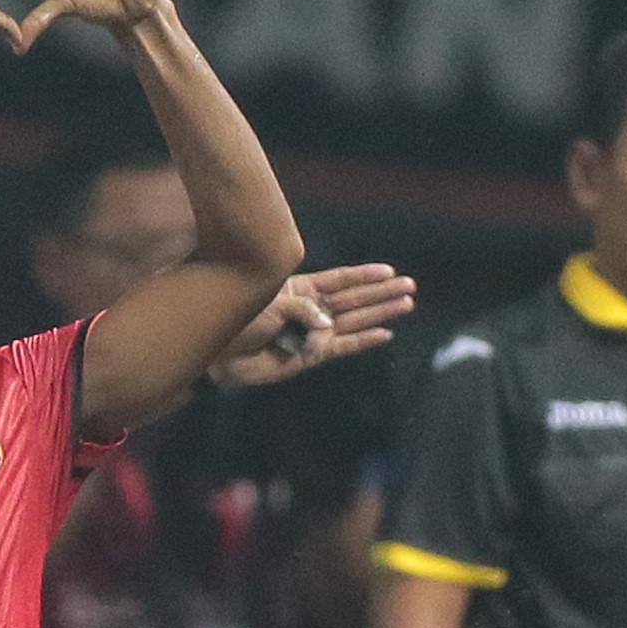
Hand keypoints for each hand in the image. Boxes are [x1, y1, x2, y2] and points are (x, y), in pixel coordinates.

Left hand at [208, 263, 415, 389]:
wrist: (216, 354)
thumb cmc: (235, 319)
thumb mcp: (268, 303)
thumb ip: (300, 310)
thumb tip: (327, 325)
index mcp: (298, 289)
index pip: (338, 280)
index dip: (363, 275)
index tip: (389, 270)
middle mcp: (309, 310)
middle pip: (353, 299)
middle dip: (381, 292)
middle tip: (410, 286)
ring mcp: (311, 334)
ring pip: (354, 320)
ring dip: (380, 313)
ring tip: (407, 304)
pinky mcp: (309, 357)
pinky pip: (342, 347)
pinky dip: (363, 342)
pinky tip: (384, 334)